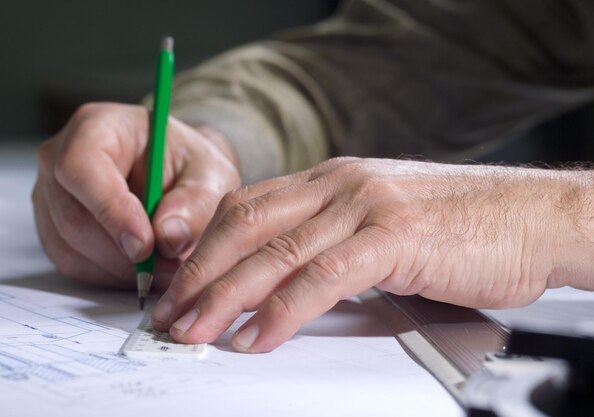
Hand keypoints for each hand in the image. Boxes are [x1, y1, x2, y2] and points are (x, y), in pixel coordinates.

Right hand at [32, 102, 240, 288]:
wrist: (178, 175)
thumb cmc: (189, 165)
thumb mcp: (210, 174)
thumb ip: (196, 202)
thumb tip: (168, 236)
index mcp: (96, 127)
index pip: (81, 167)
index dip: (110, 210)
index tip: (145, 244)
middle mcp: (60, 158)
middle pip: (73, 217)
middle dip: (122, 253)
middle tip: (169, 267)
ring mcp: (51, 196)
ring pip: (70, 247)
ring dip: (120, 269)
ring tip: (166, 268)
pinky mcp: (54, 229)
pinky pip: (73, 264)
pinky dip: (110, 275)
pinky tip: (144, 268)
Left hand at [151, 157, 592, 351]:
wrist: (528, 216)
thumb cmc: (456, 225)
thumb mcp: (378, 222)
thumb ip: (331, 241)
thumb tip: (284, 281)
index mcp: (331, 180)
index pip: (247, 207)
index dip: (205, 246)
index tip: (179, 283)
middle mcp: (339, 185)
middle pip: (246, 226)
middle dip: (200, 273)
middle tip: (170, 313)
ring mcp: (364, 207)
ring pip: (275, 252)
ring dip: (227, 295)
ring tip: (195, 331)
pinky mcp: (393, 238)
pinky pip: (322, 277)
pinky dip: (283, 311)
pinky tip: (257, 337)